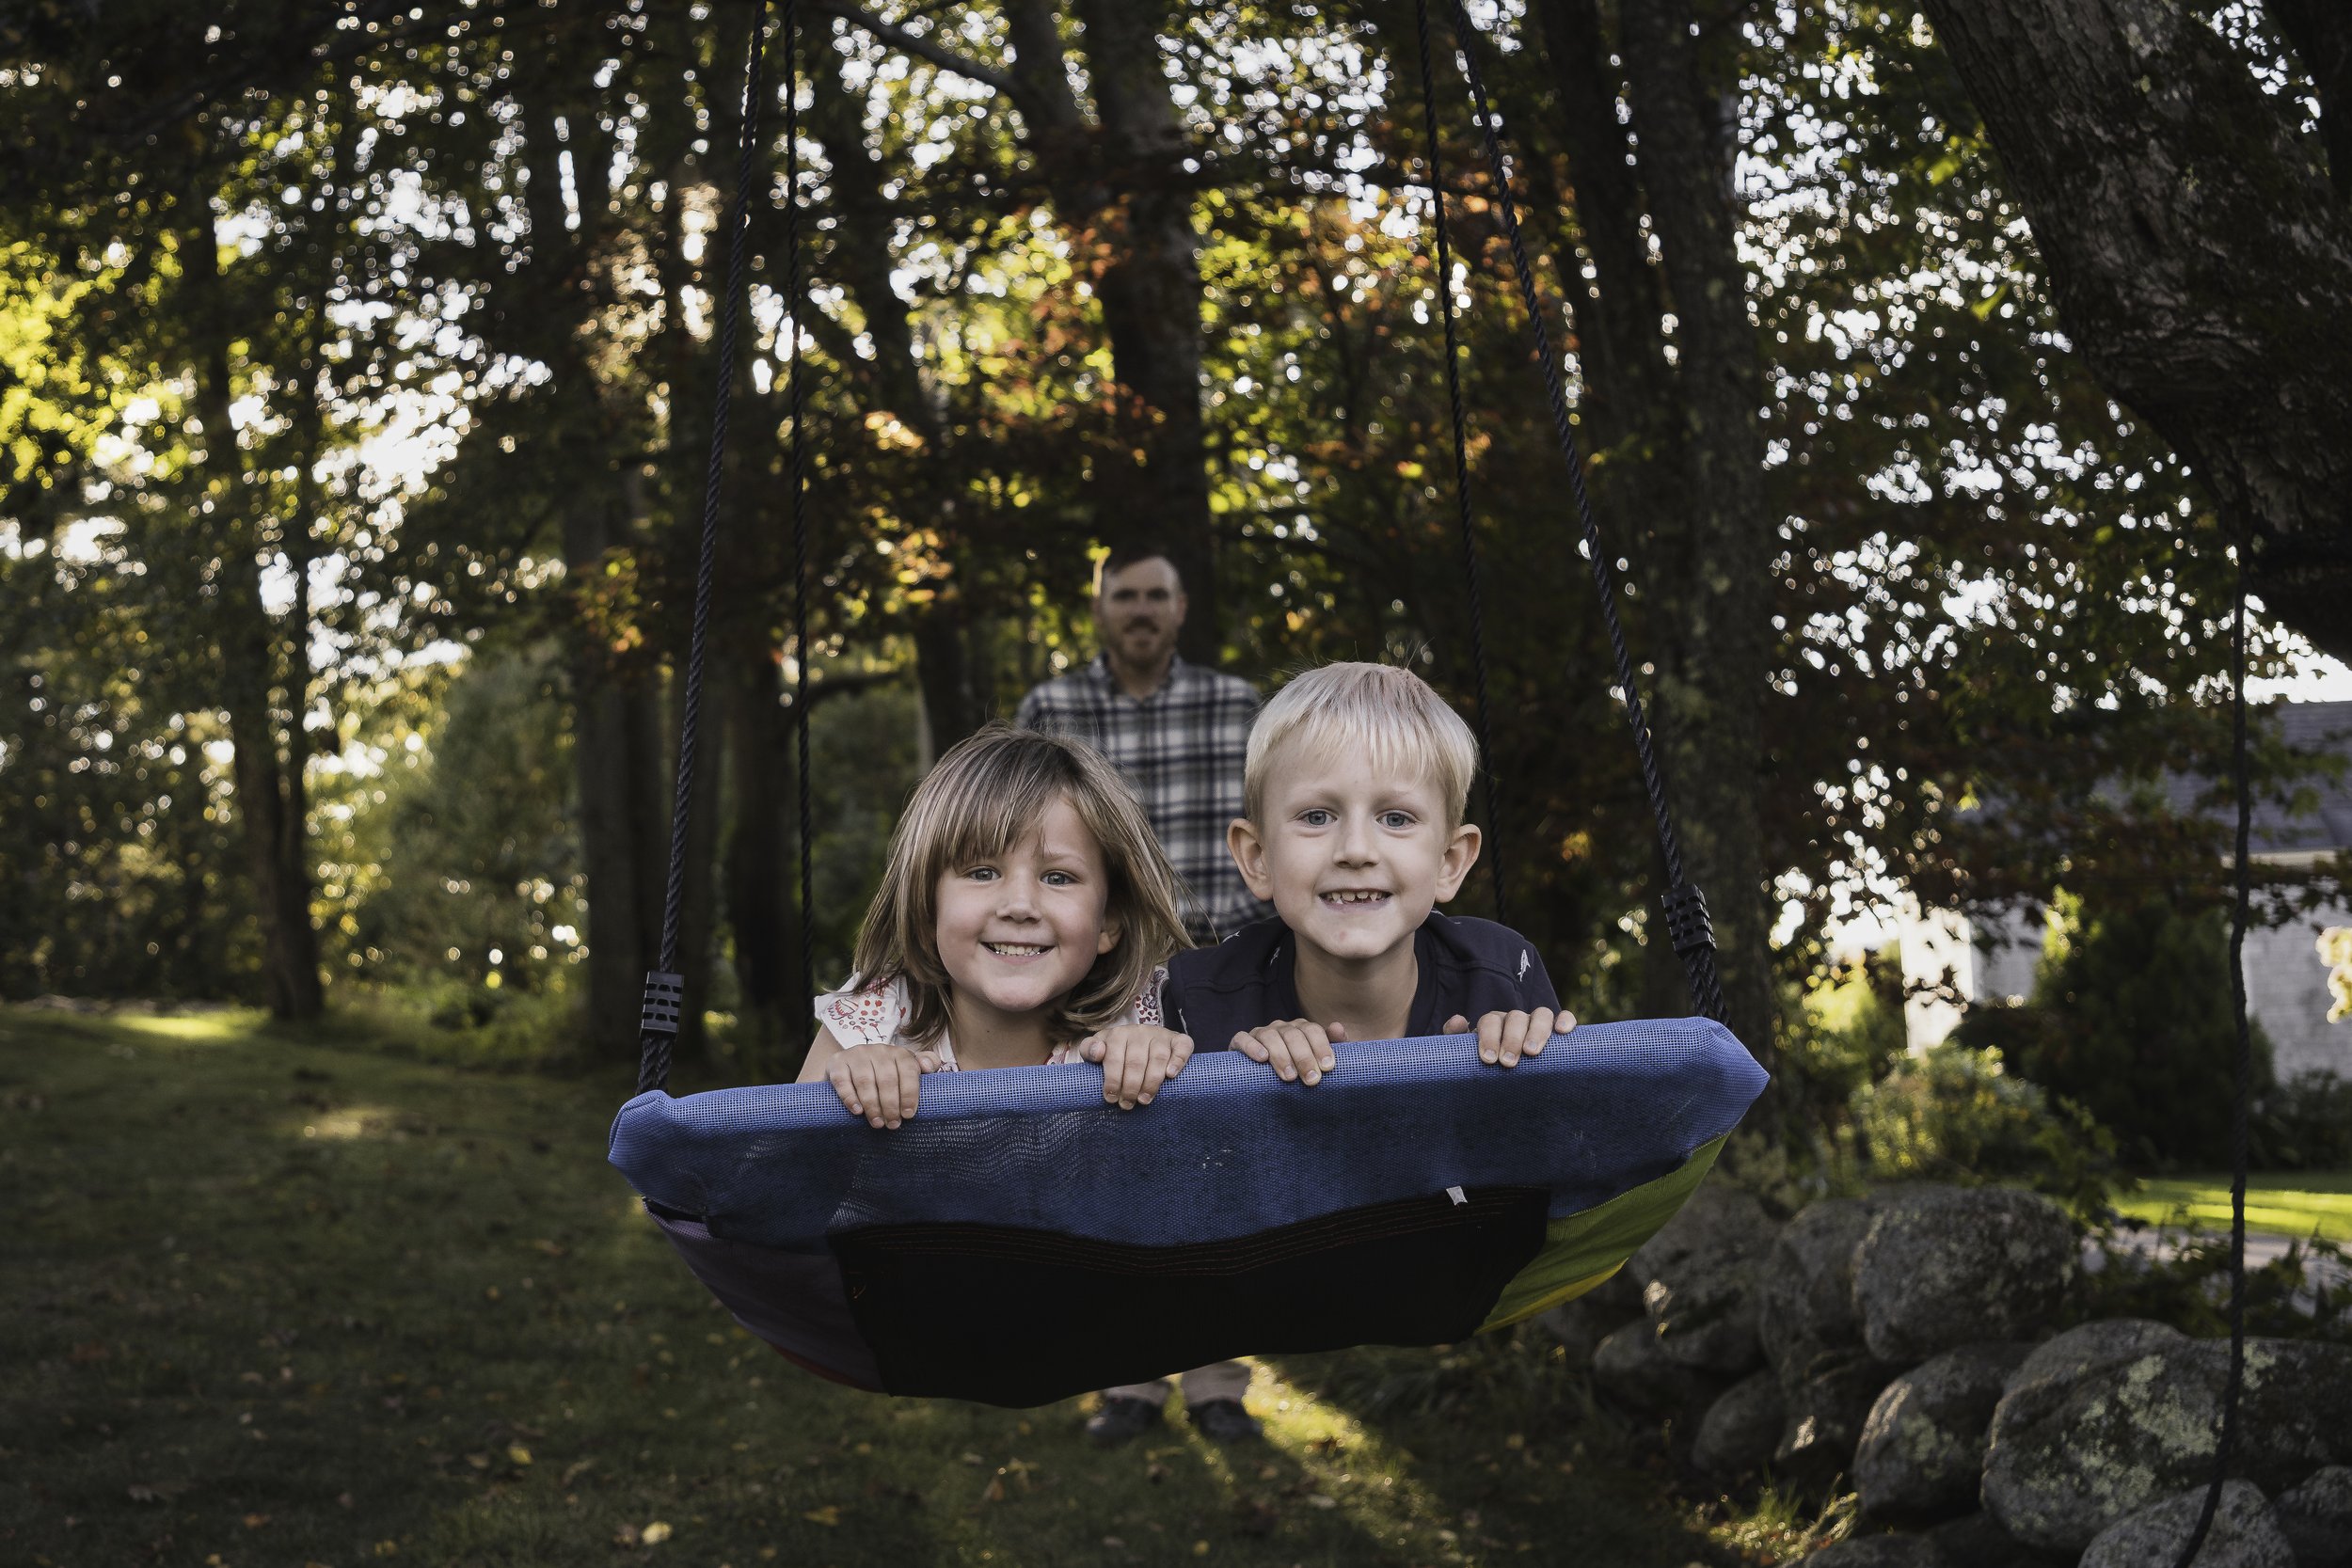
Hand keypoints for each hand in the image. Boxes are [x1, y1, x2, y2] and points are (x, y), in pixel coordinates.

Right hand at [825, 1043, 941, 1128]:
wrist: (850, 1067)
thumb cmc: (885, 1074)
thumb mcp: (907, 1069)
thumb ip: (925, 1064)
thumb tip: (930, 1067)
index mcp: (898, 1052)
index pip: (908, 1070)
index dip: (909, 1093)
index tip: (908, 1114)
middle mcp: (878, 1050)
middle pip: (887, 1078)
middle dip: (891, 1105)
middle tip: (893, 1124)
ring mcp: (856, 1054)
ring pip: (865, 1081)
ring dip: (872, 1105)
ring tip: (878, 1123)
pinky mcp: (837, 1062)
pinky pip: (842, 1080)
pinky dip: (850, 1097)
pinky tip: (857, 1111)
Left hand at [1079, 1024, 1194, 1108]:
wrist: (1141, 1040)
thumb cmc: (1117, 1052)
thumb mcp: (1099, 1049)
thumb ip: (1089, 1050)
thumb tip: (1098, 1052)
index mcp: (1118, 1034)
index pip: (1114, 1057)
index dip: (1113, 1080)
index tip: (1111, 1098)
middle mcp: (1140, 1031)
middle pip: (1136, 1061)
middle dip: (1130, 1086)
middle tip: (1127, 1104)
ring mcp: (1160, 1035)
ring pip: (1158, 1057)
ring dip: (1151, 1081)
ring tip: (1144, 1100)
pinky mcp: (1178, 1039)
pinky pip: (1182, 1047)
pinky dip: (1178, 1061)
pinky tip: (1171, 1075)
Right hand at [1230, 1019, 1346, 1085]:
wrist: (1261, 1080)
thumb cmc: (1297, 1071)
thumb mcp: (1316, 1061)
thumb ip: (1331, 1046)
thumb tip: (1338, 1028)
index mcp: (1301, 1029)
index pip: (1313, 1030)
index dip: (1321, 1047)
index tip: (1328, 1067)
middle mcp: (1281, 1028)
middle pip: (1293, 1035)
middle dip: (1304, 1057)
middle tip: (1312, 1080)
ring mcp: (1261, 1033)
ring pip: (1270, 1036)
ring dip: (1281, 1056)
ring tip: (1289, 1077)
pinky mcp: (1240, 1042)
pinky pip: (1243, 1038)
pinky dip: (1252, 1046)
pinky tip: (1262, 1058)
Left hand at [1441, 1007, 1574, 1067]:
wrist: (1504, 1082)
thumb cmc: (1486, 1066)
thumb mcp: (1465, 1054)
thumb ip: (1455, 1038)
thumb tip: (1459, 1020)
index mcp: (1493, 1023)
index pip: (1491, 1020)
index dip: (1489, 1037)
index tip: (1489, 1059)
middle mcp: (1515, 1020)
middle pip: (1515, 1017)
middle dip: (1511, 1039)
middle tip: (1508, 1062)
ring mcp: (1536, 1023)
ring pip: (1541, 1014)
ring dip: (1537, 1031)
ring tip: (1532, 1052)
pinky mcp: (1556, 1030)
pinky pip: (1562, 1017)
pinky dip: (1565, 1020)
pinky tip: (1563, 1032)